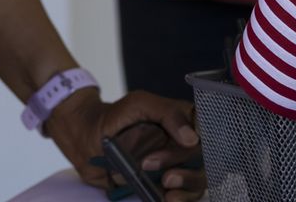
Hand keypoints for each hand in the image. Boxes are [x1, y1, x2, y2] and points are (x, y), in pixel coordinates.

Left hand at [45, 89, 204, 200]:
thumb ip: (168, 114)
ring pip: (198, 180)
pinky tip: (167, 199)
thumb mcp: (140, 104)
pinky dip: (180, 199)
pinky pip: (184, 195)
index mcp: (183, 121)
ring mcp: (176, 166)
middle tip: (156, 170)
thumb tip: (192, 138)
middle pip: (202, 159)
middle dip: (182, 167)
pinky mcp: (166, 185)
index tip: (185, 146)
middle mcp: (183, 144)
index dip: (199, 142)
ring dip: (186, 186)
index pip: (206, 133)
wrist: (89, 139)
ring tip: (166, 188)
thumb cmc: (115, 117)